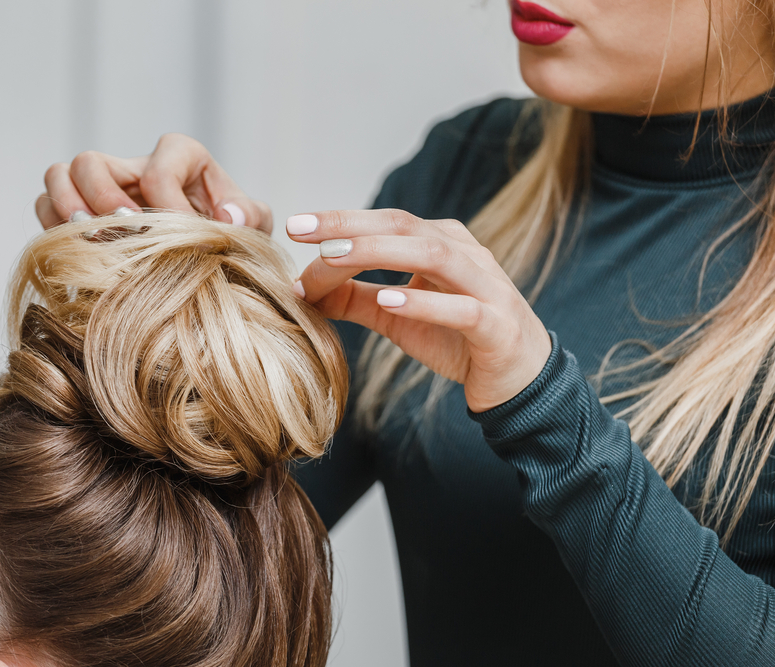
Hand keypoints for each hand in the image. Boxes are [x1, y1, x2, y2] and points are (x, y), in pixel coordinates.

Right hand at [36, 133, 272, 233]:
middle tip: (124, 234)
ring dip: (67, 209)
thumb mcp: (252, 223)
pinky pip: (46, 207)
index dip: (168, 201)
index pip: (161, 165)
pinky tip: (79, 253)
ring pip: (60, 176)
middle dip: (103, 200)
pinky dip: (53, 228)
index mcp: (180, 157)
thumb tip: (227, 216)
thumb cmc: (231, 234)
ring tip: (92, 241)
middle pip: (92, 161)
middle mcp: (134, 167)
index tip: (184, 233)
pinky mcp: (82, 214)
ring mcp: (103, 189)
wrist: (213, 257)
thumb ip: (250, 215)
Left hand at [288, 209, 551, 412]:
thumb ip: (354, 298)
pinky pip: (461, 308)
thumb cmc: (457, 340)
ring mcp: (486, 286)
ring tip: (333, 257)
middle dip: (349, 225)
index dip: (339, 220)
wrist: (519, 381)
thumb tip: (299, 289)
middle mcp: (465, 254)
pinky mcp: (497, 325)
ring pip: (433, 255)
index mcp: (442, 243)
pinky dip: (424, 302)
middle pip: (404, 226)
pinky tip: (387, 299)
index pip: (385, 221)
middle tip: (301, 230)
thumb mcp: (396, 317)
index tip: (293, 226)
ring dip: (380, 252)